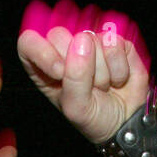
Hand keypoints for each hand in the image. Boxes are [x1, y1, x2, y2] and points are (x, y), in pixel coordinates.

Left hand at [18, 1, 148, 143]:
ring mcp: (89, 42)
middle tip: (88, 87)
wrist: (127, 122)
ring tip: (103, 86)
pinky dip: (119, 68)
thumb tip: (83, 42)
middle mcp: (64, 50)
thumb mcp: (77, 108)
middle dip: (78, 66)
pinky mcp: (113, 42)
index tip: (59, 71)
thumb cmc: (95, 118)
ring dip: (101, 72)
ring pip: (90, 39)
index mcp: (44, 67)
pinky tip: (117, 79)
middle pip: (58, 35)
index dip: (42, 52)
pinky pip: (114, 43)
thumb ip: (74, 78)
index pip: (29, 43)